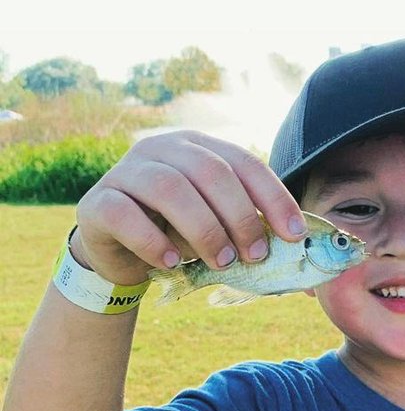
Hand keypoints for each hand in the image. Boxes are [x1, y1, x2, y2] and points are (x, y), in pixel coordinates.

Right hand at [73, 130, 306, 285]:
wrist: (120, 253)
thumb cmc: (179, 236)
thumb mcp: (219, 228)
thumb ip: (251, 230)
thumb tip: (301, 257)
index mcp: (198, 147)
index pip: (244, 162)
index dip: (273, 197)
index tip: (294, 234)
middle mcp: (162, 148)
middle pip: (210, 171)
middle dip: (240, 217)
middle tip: (254, 256)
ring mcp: (126, 171)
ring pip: (169, 188)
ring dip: (203, 229)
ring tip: (220, 262)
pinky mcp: (97, 202)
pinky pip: (126, 215)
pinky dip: (153, 242)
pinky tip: (172, 263)